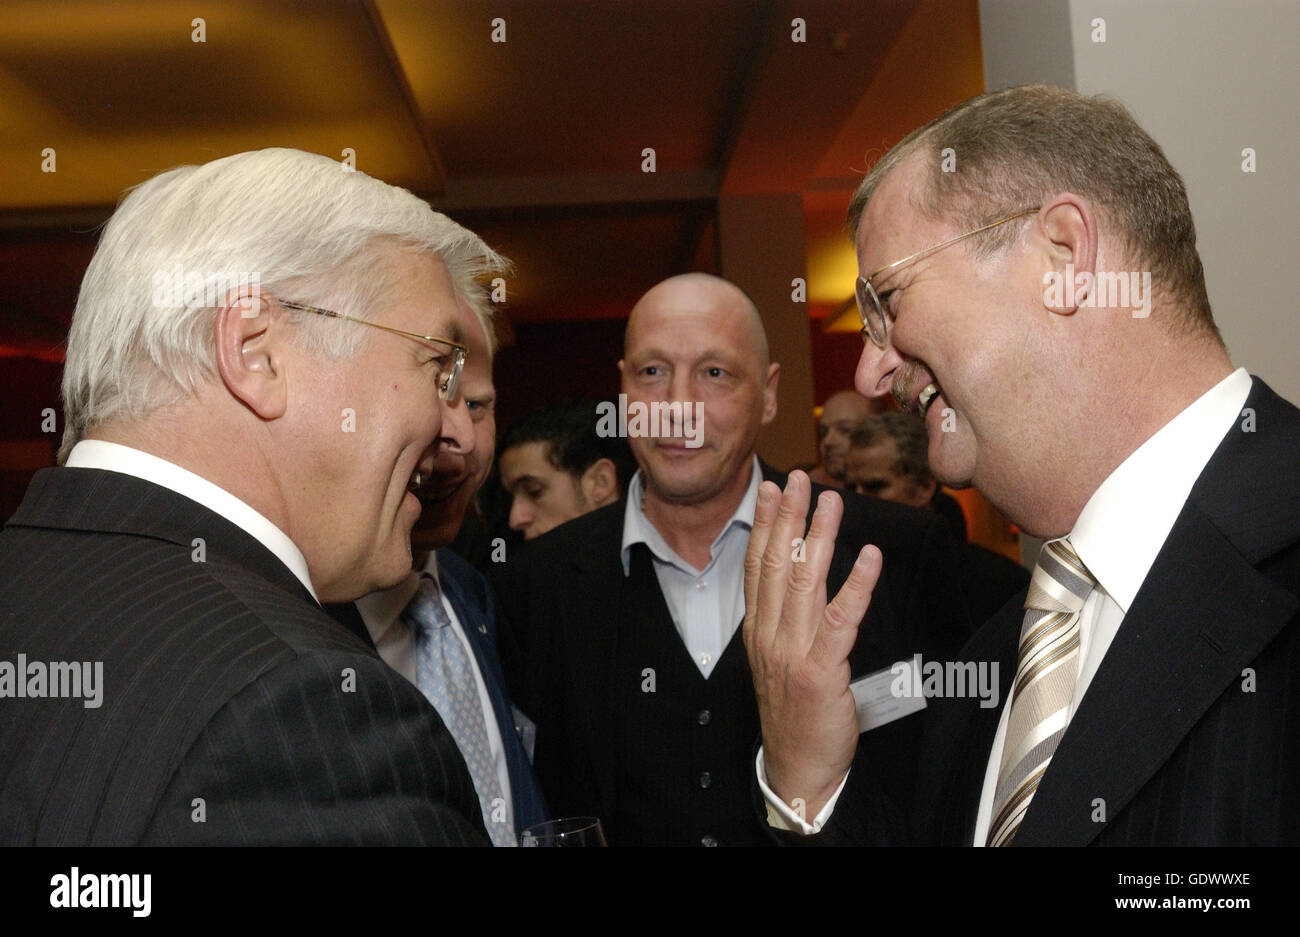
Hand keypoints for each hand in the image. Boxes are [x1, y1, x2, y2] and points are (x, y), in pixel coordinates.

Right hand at [743, 471, 882, 817]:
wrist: (797, 767)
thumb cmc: (795, 714)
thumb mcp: (779, 661)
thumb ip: (787, 622)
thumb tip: (800, 581)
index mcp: (759, 631)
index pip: (758, 567)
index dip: (766, 526)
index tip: (772, 490)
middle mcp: (770, 636)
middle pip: (777, 565)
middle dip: (789, 517)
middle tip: (800, 478)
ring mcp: (792, 652)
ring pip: (804, 582)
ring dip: (819, 537)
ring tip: (831, 501)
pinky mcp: (820, 671)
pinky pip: (840, 620)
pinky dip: (856, 585)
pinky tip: (868, 557)